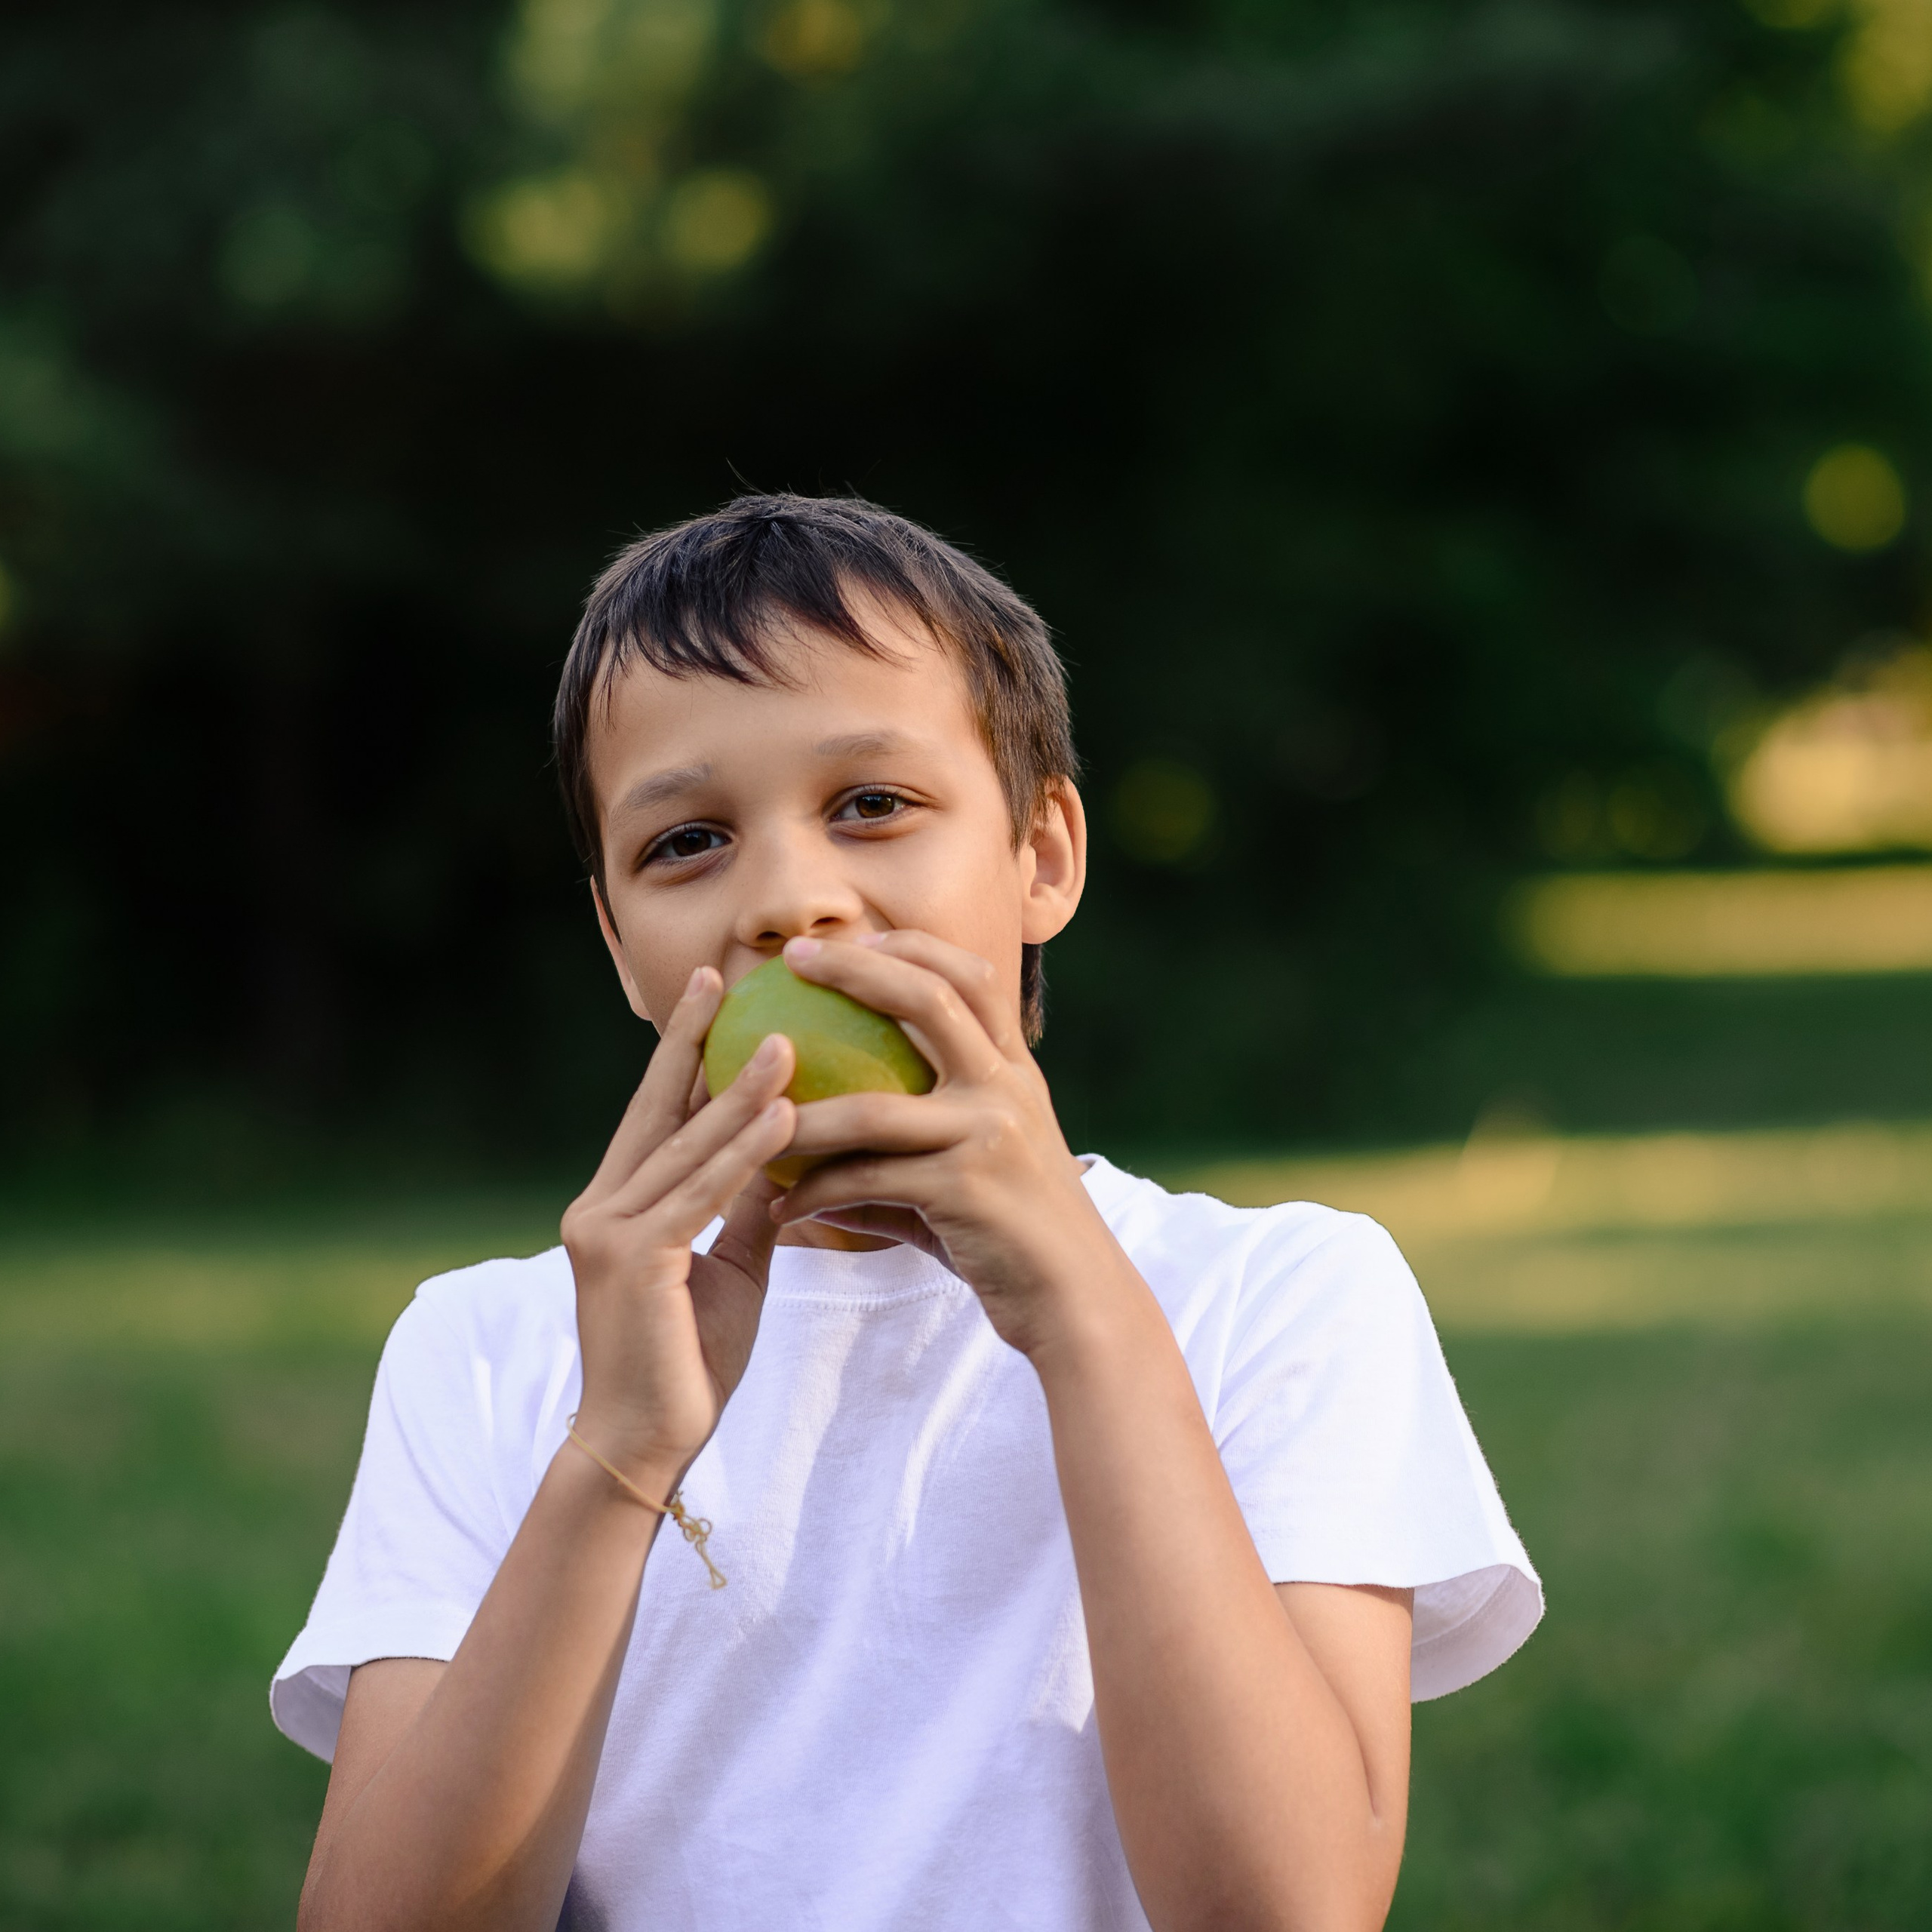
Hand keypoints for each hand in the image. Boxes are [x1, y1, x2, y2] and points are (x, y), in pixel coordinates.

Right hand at [560, 967, 797, 1483]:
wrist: (648, 1445)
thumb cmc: (686, 1363)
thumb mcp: (726, 1269)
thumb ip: (743, 1210)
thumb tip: (781, 1160)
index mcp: (617, 1205)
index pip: (654, 1113)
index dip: (682, 1053)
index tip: (712, 995)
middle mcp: (600, 1206)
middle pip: (656, 1109)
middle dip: (692, 1040)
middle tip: (724, 976)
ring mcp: (608, 1231)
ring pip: (685, 1147)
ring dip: (740, 1091)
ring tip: (787, 1040)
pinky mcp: (632, 1260)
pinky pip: (701, 1195)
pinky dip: (745, 1154)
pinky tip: (785, 1118)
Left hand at [772, 932, 1121, 1356]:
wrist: (1075, 1299)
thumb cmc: (1011, 1233)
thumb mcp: (977, 1166)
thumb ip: (913, 1144)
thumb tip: (821, 1144)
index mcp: (1013, 1072)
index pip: (970, 979)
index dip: (912, 946)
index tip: (853, 936)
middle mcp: (1006, 1088)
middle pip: (929, 1000)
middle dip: (855, 969)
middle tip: (791, 957)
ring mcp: (989, 1135)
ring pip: (874, 1106)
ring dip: (803, 1115)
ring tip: (751, 1115)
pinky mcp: (966, 1190)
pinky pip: (867, 1181)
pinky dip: (815, 1193)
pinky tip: (778, 1208)